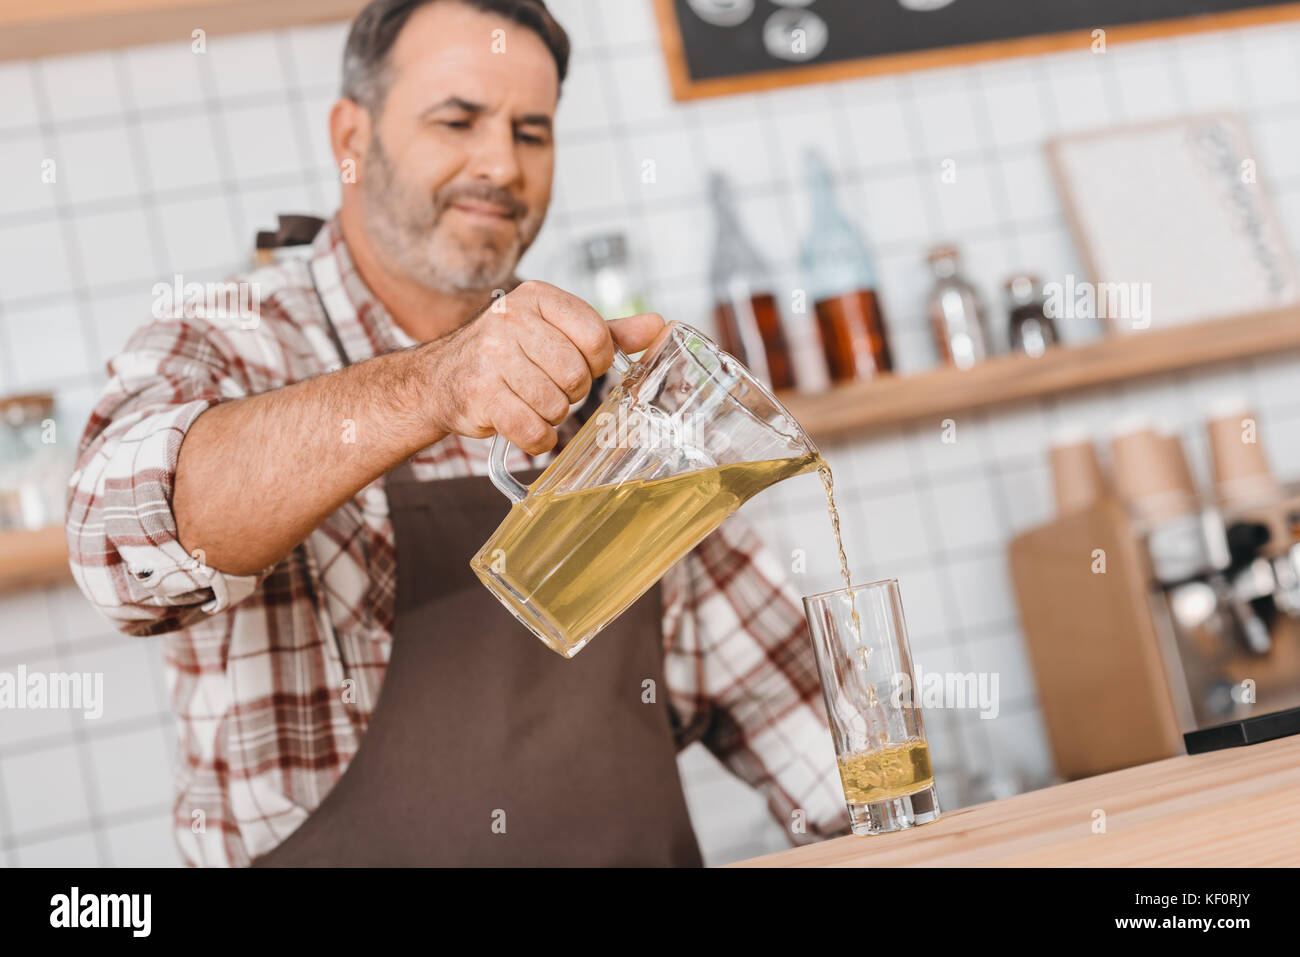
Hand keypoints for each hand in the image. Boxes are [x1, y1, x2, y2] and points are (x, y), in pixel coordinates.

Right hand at [424, 280, 664, 453]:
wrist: (441, 379)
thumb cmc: (507, 354)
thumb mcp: (556, 331)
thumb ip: (608, 331)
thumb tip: (658, 325)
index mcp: (538, 296)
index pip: (596, 337)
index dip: (597, 362)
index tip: (579, 365)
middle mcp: (511, 319)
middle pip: (578, 375)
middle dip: (569, 392)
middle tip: (545, 386)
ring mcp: (492, 356)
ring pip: (557, 406)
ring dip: (549, 415)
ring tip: (526, 401)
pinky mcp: (479, 394)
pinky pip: (533, 431)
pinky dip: (535, 439)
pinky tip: (521, 425)